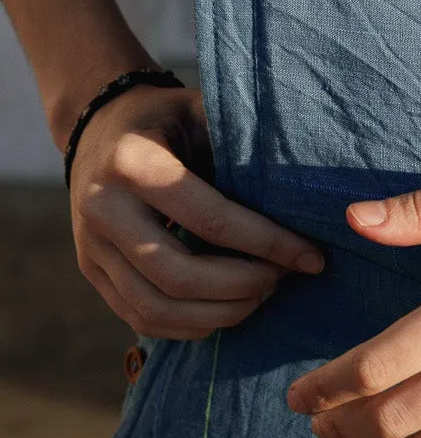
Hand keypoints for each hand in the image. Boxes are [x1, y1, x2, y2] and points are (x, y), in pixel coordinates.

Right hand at [70, 84, 324, 339]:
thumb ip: (240, 147)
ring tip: (261, 294)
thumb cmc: (166, 119)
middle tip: (283, 277)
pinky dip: (190, 325)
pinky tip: (228, 309)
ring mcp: (90, 247)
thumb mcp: (200, 112)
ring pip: (157, 308)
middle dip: (243, 286)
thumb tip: (303, 197)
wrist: (98, 130)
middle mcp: (102, 210)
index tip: (311, 257)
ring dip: (220, 313)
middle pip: (178, 275)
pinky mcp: (92, 272)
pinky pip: (141, 319)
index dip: (267, 243)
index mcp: (133, 164)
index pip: (209, 219)